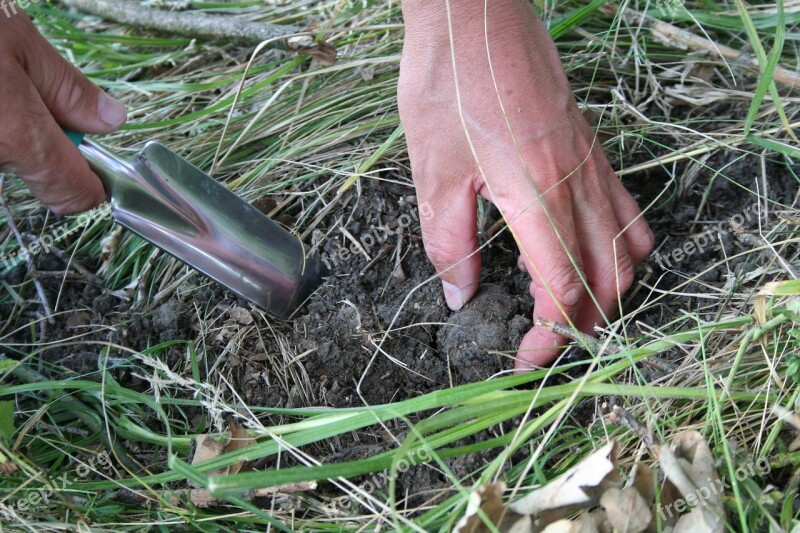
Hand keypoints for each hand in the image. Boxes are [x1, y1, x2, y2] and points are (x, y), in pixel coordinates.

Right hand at [0, 14, 126, 213]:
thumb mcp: (17, 40)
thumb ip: (67, 89)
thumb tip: (111, 120)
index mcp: (15, 137)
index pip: (75, 194)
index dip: (93, 181)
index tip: (98, 161)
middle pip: (35, 171)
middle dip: (40, 139)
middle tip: (22, 90)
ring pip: (5, 156)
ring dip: (9, 130)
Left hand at [398, 1, 653, 368]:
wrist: (474, 15)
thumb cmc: (447, 84)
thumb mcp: (433, 173)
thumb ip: (449, 242)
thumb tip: (460, 295)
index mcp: (537, 195)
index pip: (562, 288)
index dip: (548, 335)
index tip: (525, 360)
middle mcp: (577, 184)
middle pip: (606, 278)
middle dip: (581, 324)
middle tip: (543, 342)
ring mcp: (591, 164)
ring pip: (626, 248)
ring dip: (606, 292)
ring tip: (569, 309)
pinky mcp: (590, 147)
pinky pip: (625, 209)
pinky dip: (616, 247)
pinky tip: (585, 251)